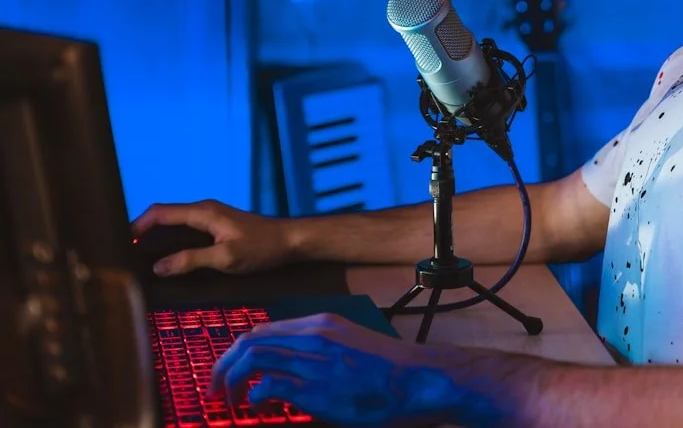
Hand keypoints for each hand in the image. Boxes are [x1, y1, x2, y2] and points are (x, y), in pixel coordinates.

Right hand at [131, 199, 295, 275]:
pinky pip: (185, 230)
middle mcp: (203, 210)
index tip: (120, 243)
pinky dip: (170, 240)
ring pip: (173, 224)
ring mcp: (210, 217)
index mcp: (203, 212)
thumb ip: (191, 260)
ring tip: (138, 258)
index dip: (136, 226)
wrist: (290, 241)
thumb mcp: (226, 258)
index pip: (160, 212)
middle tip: (124, 254)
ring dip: (156, 238)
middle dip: (142, 232)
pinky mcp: (216, 227)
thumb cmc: (261, 248)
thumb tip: (158, 266)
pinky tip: (166, 257)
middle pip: (163, 216)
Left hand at [210, 313, 464, 426]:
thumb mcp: (350, 346)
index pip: (263, 329)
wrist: (419, 379)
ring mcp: (314, 360)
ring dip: (230, 380)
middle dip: (223, 365)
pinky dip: (254, 395)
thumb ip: (320, 350)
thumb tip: (290, 371)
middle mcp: (313, 335)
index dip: (237, 351)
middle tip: (216, 388)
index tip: (228, 370)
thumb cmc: (390, 370)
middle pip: (249, 340)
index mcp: (321, 324)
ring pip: (252, 357)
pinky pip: (269, 384)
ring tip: (228, 401)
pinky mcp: (317, 387)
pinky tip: (256, 406)